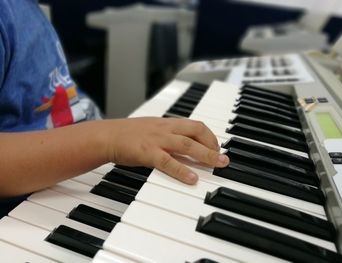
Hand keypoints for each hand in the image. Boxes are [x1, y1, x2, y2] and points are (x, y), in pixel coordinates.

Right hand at [103, 117, 228, 183]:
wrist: (107, 136)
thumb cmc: (128, 134)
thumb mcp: (153, 130)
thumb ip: (170, 137)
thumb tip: (186, 148)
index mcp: (167, 123)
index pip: (196, 125)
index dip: (210, 136)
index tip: (216, 147)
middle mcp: (165, 128)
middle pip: (196, 132)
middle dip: (213, 145)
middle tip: (223, 158)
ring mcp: (157, 140)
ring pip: (187, 145)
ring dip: (205, 155)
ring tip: (218, 165)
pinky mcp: (147, 152)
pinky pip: (168, 162)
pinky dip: (182, 170)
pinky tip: (192, 178)